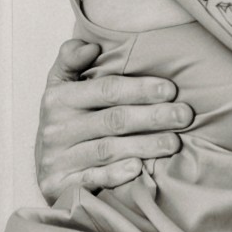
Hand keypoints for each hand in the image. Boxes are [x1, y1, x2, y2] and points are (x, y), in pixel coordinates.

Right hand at [35, 26, 194, 213]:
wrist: (46, 168)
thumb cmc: (65, 121)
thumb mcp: (61, 86)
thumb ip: (71, 60)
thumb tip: (90, 46)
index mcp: (58, 99)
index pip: (106, 90)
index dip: (140, 89)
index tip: (171, 90)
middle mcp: (56, 129)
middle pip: (113, 120)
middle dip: (153, 116)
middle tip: (184, 116)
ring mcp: (58, 159)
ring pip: (108, 150)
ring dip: (145, 145)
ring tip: (174, 142)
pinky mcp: (61, 186)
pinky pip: (93, 179)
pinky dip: (116, 174)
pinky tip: (139, 169)